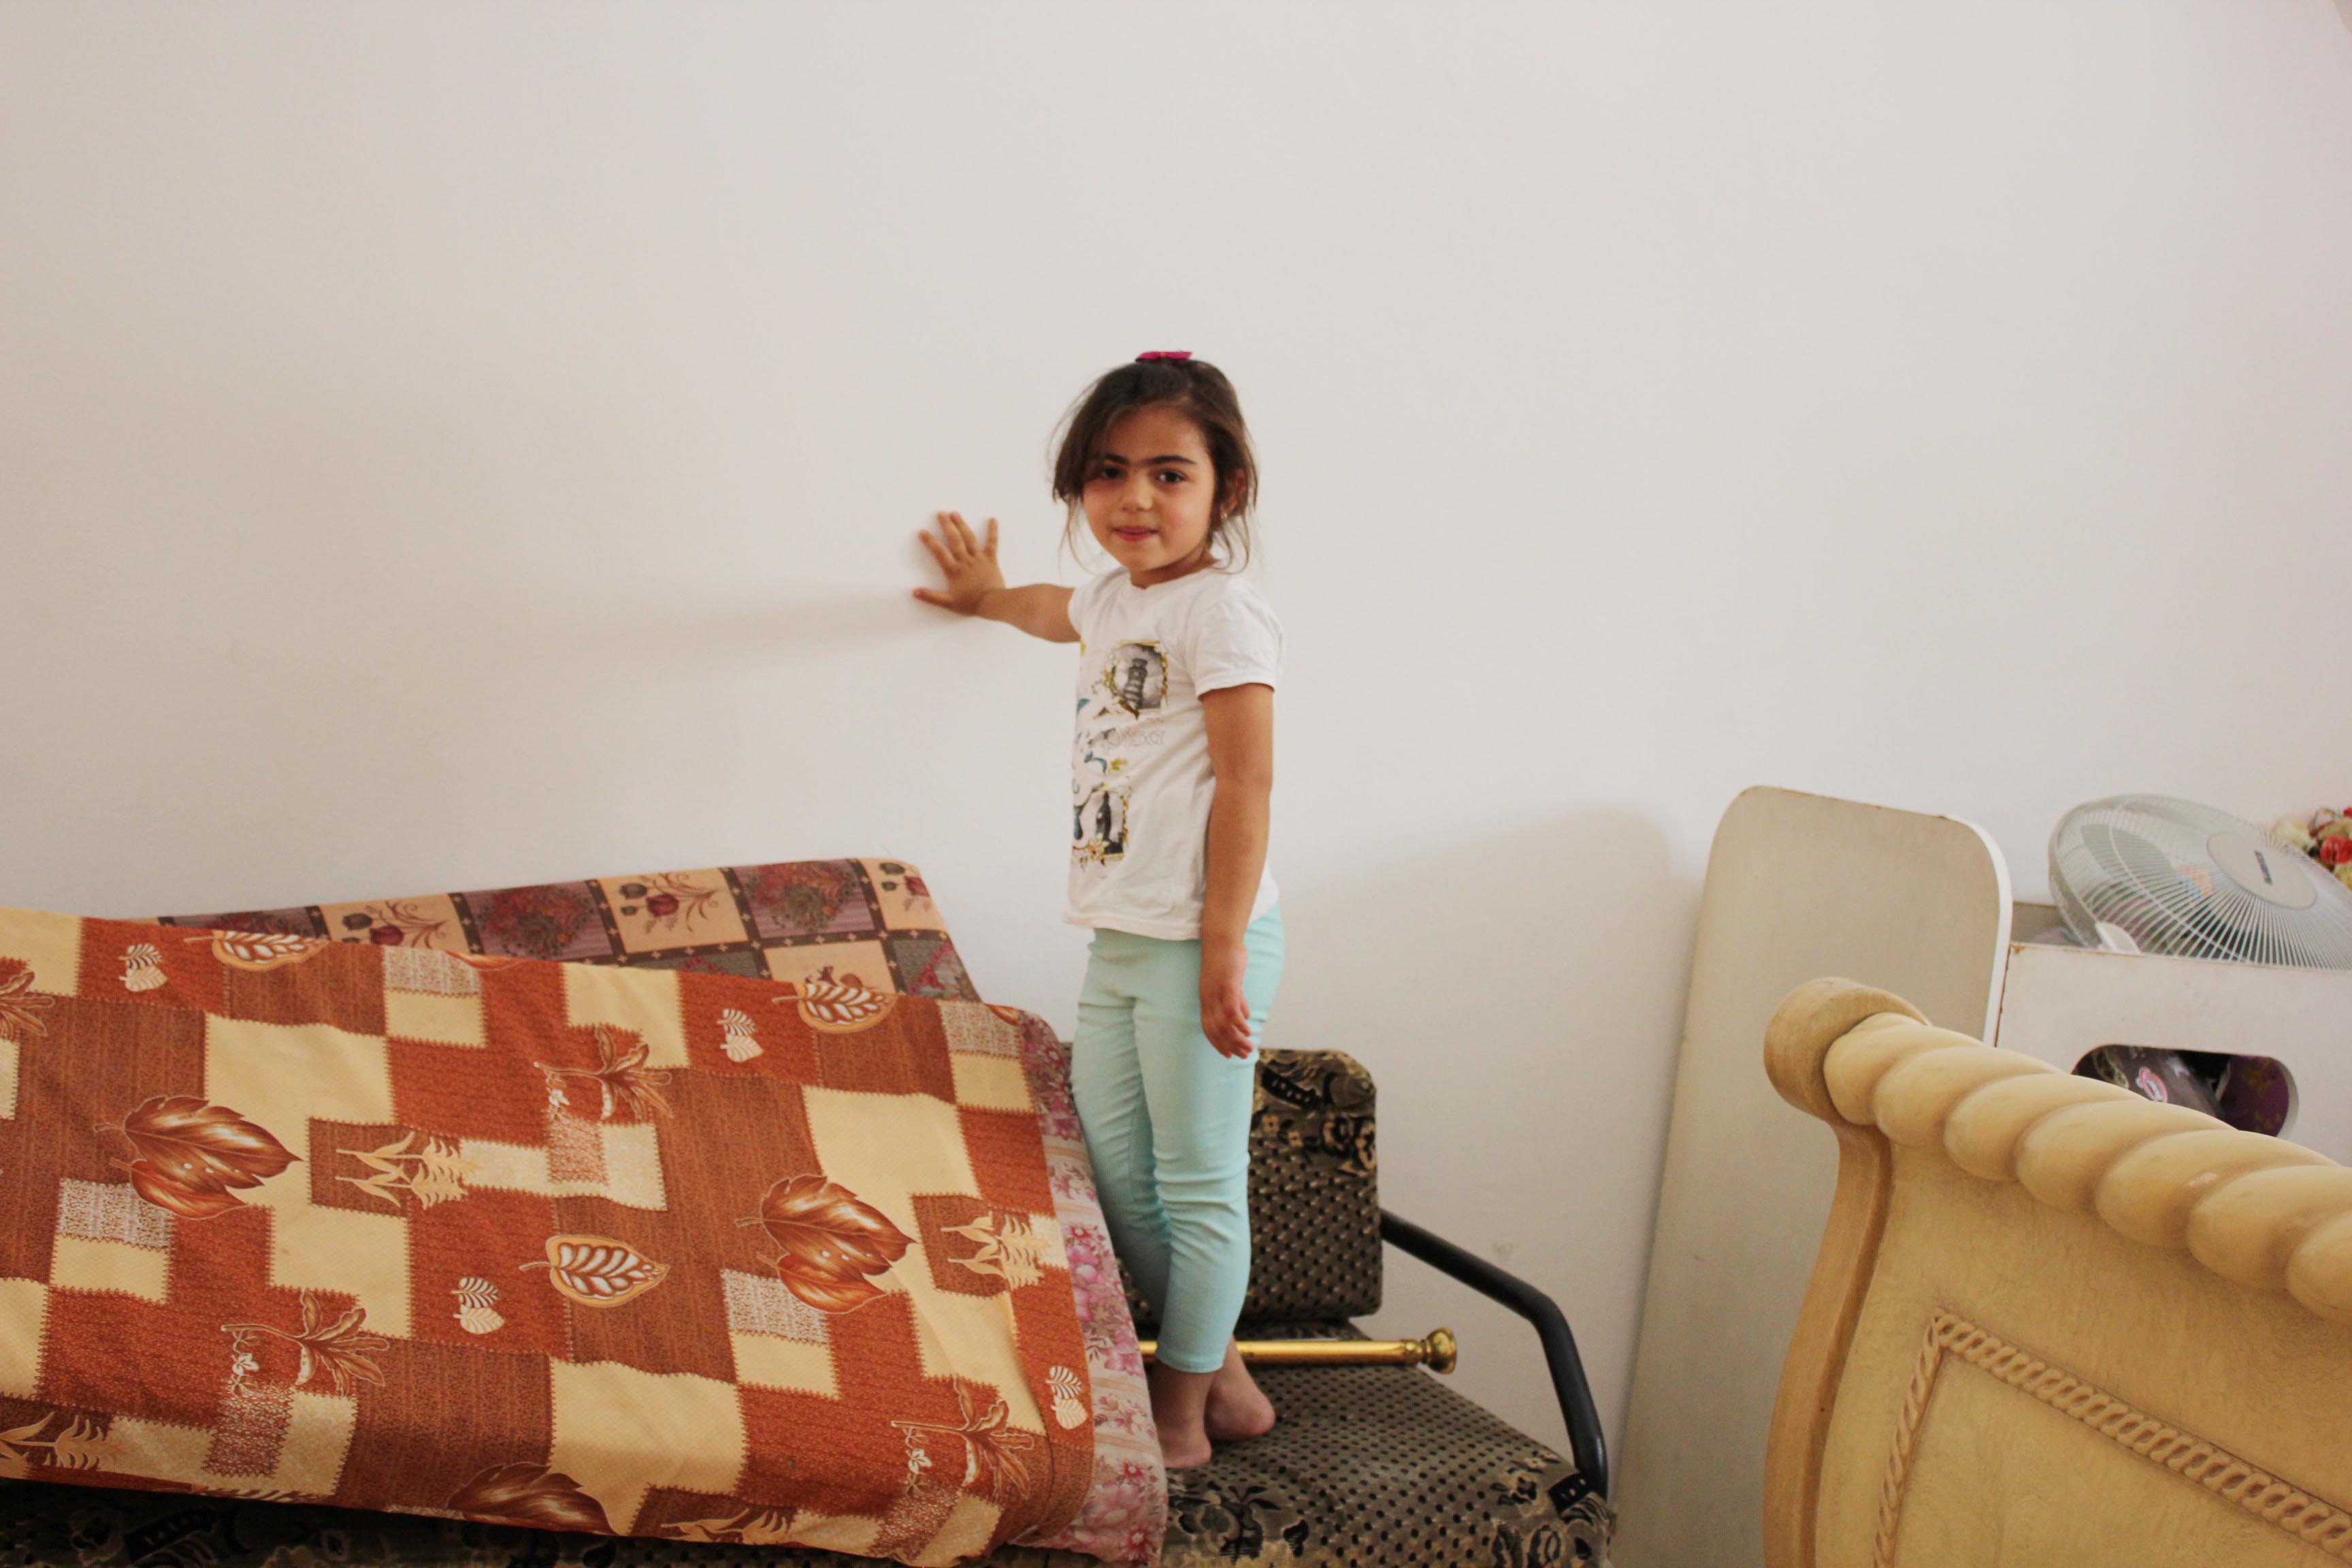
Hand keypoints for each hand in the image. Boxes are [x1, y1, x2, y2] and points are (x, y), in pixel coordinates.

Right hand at [914, 511, 1006, 615]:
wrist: (993, 603)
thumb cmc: (971, 603)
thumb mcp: (949, 603)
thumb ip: (931, 597)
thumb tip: (915, 592)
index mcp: (954, 570)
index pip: (939, 552)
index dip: (930, 541)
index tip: (923, 532)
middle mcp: (965, 560)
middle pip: (955, 539)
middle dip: (947, 525)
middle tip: (940, 513)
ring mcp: (979, 558)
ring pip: (969, 538)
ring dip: (962, 524)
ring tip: (955, 513)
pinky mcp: (991, 559)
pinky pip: (992, 543)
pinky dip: (993, 531)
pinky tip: (993, 519)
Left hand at [1200, 944, 1255, 1059]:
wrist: (1221, 938)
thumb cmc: (1226, 959)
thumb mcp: (1231, 984)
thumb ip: (1237, 1000)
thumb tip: (1245, 1016)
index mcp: (1206, 999)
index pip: (1208, 1027)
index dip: (1217, 1043)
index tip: (1228, 1054)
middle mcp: (1208, 998)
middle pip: (1216, 1029)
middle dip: (1230, 1045)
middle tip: (1244, 1056)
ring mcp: (1217, 992)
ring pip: (1224, 1023)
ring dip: (1237, 1038)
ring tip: (1249, 1047)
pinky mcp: (1227, 984)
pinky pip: (1231, 1008)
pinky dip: (1239, 1022)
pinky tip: (1248, 1030)